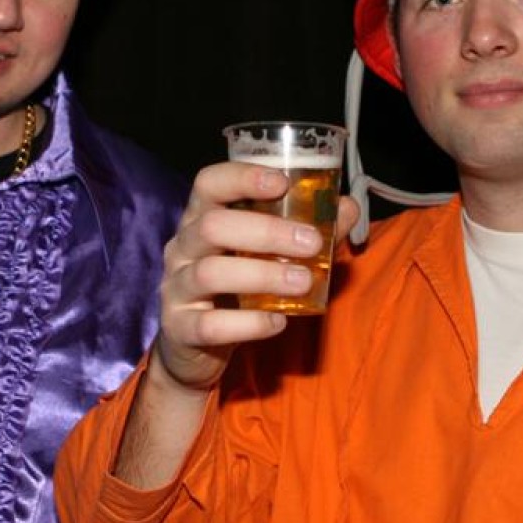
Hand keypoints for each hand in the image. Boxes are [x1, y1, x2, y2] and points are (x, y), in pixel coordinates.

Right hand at [153, 161, 359, 394]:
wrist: (194, 345)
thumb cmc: (234, 288)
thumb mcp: (265, 254)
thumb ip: (304, 231)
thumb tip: (346, 208)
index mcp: (200, 219)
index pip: (208, 183)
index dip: (241, 176)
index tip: (282, 182)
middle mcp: (182, 248)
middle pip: (212, 226)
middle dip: (267, 231)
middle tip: (311, 243)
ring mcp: (175, 289)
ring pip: (210, 272)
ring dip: (262, 275)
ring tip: (303, 282)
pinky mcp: (180, 329)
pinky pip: (210, 325)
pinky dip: (248, 323)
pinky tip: (277, 322)